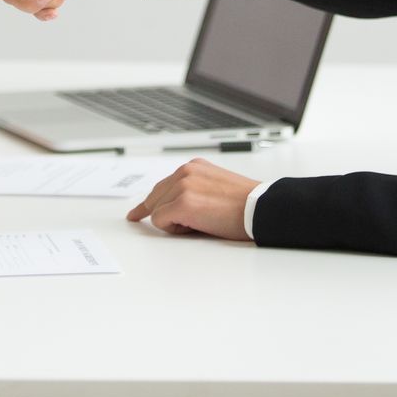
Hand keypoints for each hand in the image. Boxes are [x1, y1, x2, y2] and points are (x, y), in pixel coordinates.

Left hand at [125, 158, 259, 240]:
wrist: (260, 209)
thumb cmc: (244, 205)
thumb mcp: (215, 186)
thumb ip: (193, 189)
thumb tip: (174, 208)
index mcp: (194, 167)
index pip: (162, 186)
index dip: (148, 203)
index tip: (136, 213)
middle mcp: (185, 172)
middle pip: (155, 198)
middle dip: (161, 214)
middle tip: (171, 224)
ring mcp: (183, 186)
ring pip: (157, 211)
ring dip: (175, 222)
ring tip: (202, 221)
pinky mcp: (182, 203)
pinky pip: (161, 222)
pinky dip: (175, 229)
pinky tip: (196, 226)